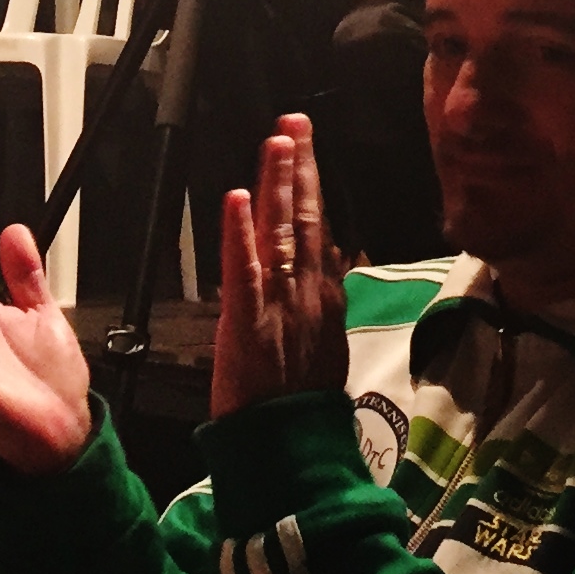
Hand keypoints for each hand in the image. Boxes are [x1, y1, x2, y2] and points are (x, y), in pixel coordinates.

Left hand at [213, 119, 348, 419]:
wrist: (292, 451)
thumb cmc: (302, 407)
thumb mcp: (328, 348)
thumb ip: (328, 301)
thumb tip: (336, 261)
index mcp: (323, 300)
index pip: (318, 231)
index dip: (312, 186)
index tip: (305, 147)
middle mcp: (307, 294)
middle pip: (304, 219)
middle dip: (300, 167)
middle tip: (294, 122)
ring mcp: (279, 305)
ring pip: (280, 233)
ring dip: (277, 184)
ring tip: (277, 141)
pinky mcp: (247, 321)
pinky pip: (245, 270)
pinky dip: (241, 233)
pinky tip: (238, 197)